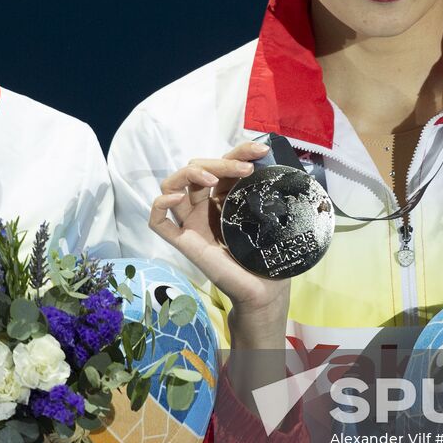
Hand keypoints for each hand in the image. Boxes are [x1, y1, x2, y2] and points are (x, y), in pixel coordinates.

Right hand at [149, 142, 290, 345]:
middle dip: (220, 161)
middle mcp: (204, 207)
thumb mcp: (272, 217)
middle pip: (196, 168)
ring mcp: (191, 223)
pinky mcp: (183, 242)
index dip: (239, 151)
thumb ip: (269, 194)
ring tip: (210, 177)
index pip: (224, 164)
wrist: (264, 292)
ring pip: (173, 184)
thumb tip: (284, 167)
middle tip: (245, 169)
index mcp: (225, 198)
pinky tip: (177, 198)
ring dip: (189, 172)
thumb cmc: (268, 257)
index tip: (262, 150)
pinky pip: (158, 221)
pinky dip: (161, 203)